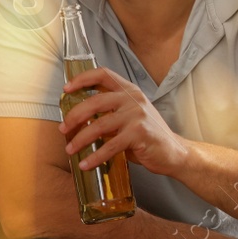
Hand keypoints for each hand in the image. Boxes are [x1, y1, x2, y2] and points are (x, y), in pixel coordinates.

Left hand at [61, 66, 191, 176]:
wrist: (174, 152)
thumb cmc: (147, 136)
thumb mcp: (129, 117)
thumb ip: (109, 113)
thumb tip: (78, 120)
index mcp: (129, 91)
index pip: (103, 74)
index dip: (82, 79)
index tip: (66, 88)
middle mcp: (133, 99)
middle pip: (95, 101)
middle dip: (74, 116)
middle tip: (63, 129)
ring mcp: (137, 115)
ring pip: (99, 126)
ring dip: (80, 140)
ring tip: (70, 150)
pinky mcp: (139, 133)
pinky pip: (110, 146)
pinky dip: (95, 157)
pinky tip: (86, 164)